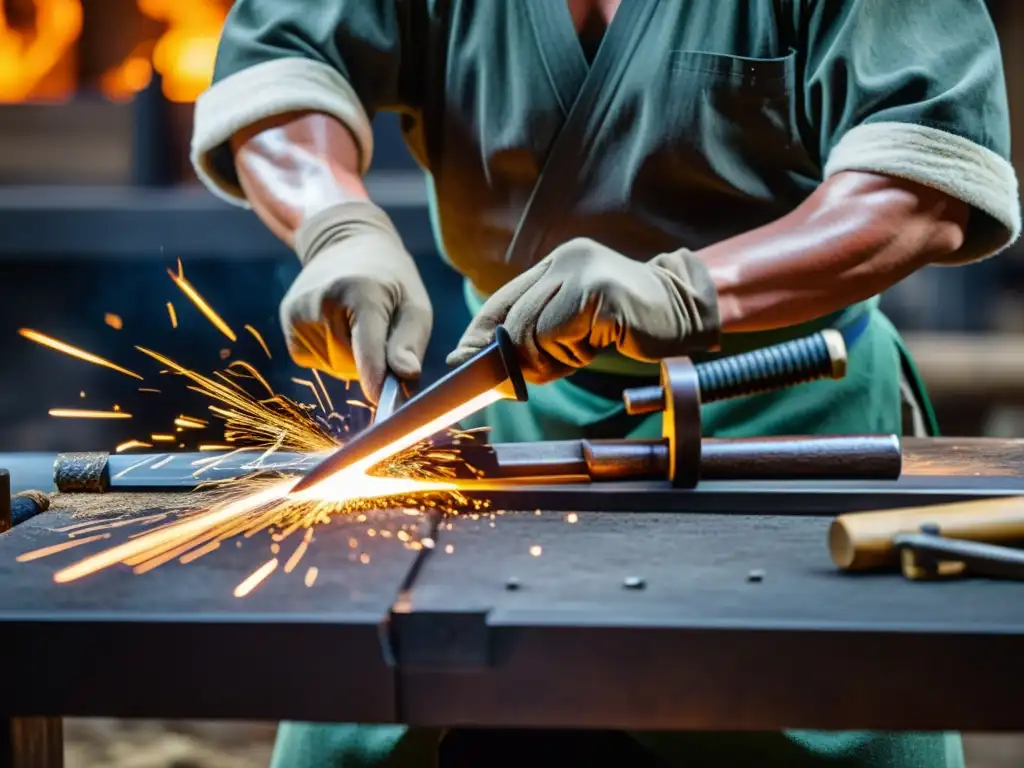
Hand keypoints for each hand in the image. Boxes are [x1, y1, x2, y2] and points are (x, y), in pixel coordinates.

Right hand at [280, 201, 431, 402]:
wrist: (347, 243)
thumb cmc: (391, 280)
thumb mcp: (414, 305)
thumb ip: (410, 342)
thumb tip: (406, 375)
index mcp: (361, 291)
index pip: (366, 346)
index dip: (374, 377)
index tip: (380, 400)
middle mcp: (323, 300)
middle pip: (351, 364)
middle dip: (370, 363)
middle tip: (380, 333)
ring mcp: (300, 310)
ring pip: (333, 366)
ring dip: (350, 358)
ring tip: (357, 322)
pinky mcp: (288, 319)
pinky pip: (314, 360)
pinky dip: (330, 354)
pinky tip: (337, 326)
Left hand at [447, 238, 719, 382]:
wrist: (685, 313)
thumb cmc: (628, 324)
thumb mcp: (574, 327)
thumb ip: (535, 335)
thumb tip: (478, 359)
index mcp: (557, 263)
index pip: (502, 300)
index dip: (479, 333)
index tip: (462, 358)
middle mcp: (567, 260)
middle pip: (513, 319)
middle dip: (513, 357)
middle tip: (528, 379)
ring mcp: (585, 273)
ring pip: (533, 330)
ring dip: (549, 358)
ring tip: (579, 355)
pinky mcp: (602, 294)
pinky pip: (561, 335)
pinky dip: (571, 354)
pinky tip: (595, 348)